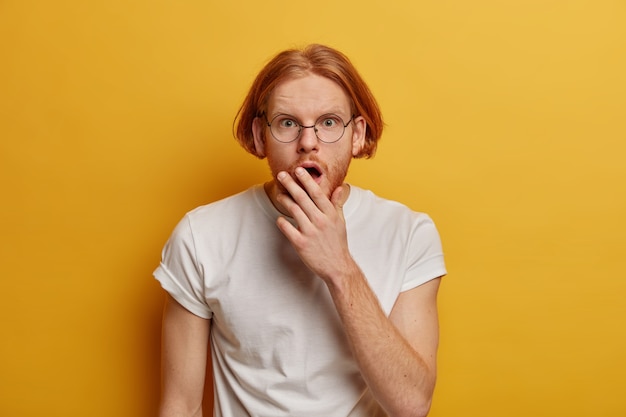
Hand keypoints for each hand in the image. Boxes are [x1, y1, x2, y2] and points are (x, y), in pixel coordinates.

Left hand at [275, 167, 355, 282]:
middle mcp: (320, 221)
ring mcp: (310, 232)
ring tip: (279, 193)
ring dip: (284, 200)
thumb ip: (337, 204)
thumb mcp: (340, 222)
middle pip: (302, 198)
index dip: (306, 180)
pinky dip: (282, 222)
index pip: (316, 193)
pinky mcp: (301, 244)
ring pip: (293, 210)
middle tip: (281, 174)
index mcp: (330, 214)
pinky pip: (287, 228)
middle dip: (290, 184)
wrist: (337, 266)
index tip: (298, 170)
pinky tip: (279, 218)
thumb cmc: (338, 243)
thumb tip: (340, 187)